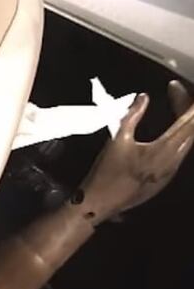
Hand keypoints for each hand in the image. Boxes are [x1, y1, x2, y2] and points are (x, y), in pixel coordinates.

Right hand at [78, 80, 193, 223]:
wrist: (103, 202)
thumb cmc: (107, 171)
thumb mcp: (117, 139)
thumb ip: (132, 115)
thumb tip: (142, 98)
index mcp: (165, 149)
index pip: (187, 121)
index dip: (185, 101)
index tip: (176, 87)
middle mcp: (175, 160)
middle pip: (192, 130)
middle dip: (188, 109)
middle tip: (177, 93)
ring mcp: (173, 170)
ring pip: (188, 141)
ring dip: (185, 123)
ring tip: (177, 107)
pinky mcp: (167, 176)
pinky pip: (181, 151)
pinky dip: (181, 135)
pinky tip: (171, 130)